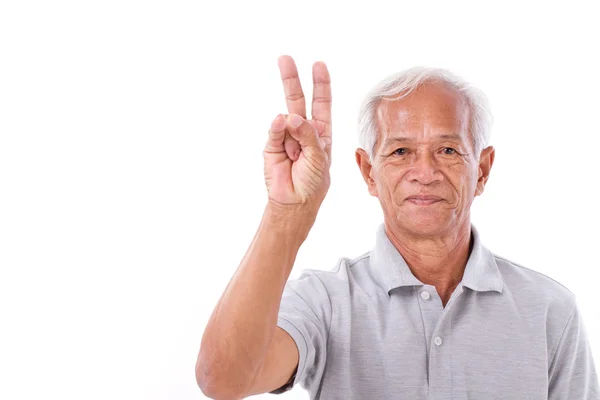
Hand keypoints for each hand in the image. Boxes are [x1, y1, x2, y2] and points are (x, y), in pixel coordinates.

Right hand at [263, 55, 331, 212]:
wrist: (295, 203)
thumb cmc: (313, 182)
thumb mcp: (320, 157)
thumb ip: (308, 135)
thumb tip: (290, 115)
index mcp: (320, 132)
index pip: (321, 103)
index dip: (321, 84)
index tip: (318, 65)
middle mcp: (303, 130)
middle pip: (298, 99)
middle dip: (292, 79)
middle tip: (284, 59)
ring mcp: (286, 136)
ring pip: (286, 116)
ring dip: (290, 122)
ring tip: (294, 147)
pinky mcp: (271, 145)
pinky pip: (274, 131)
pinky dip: (277, 129)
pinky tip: (280, 126)